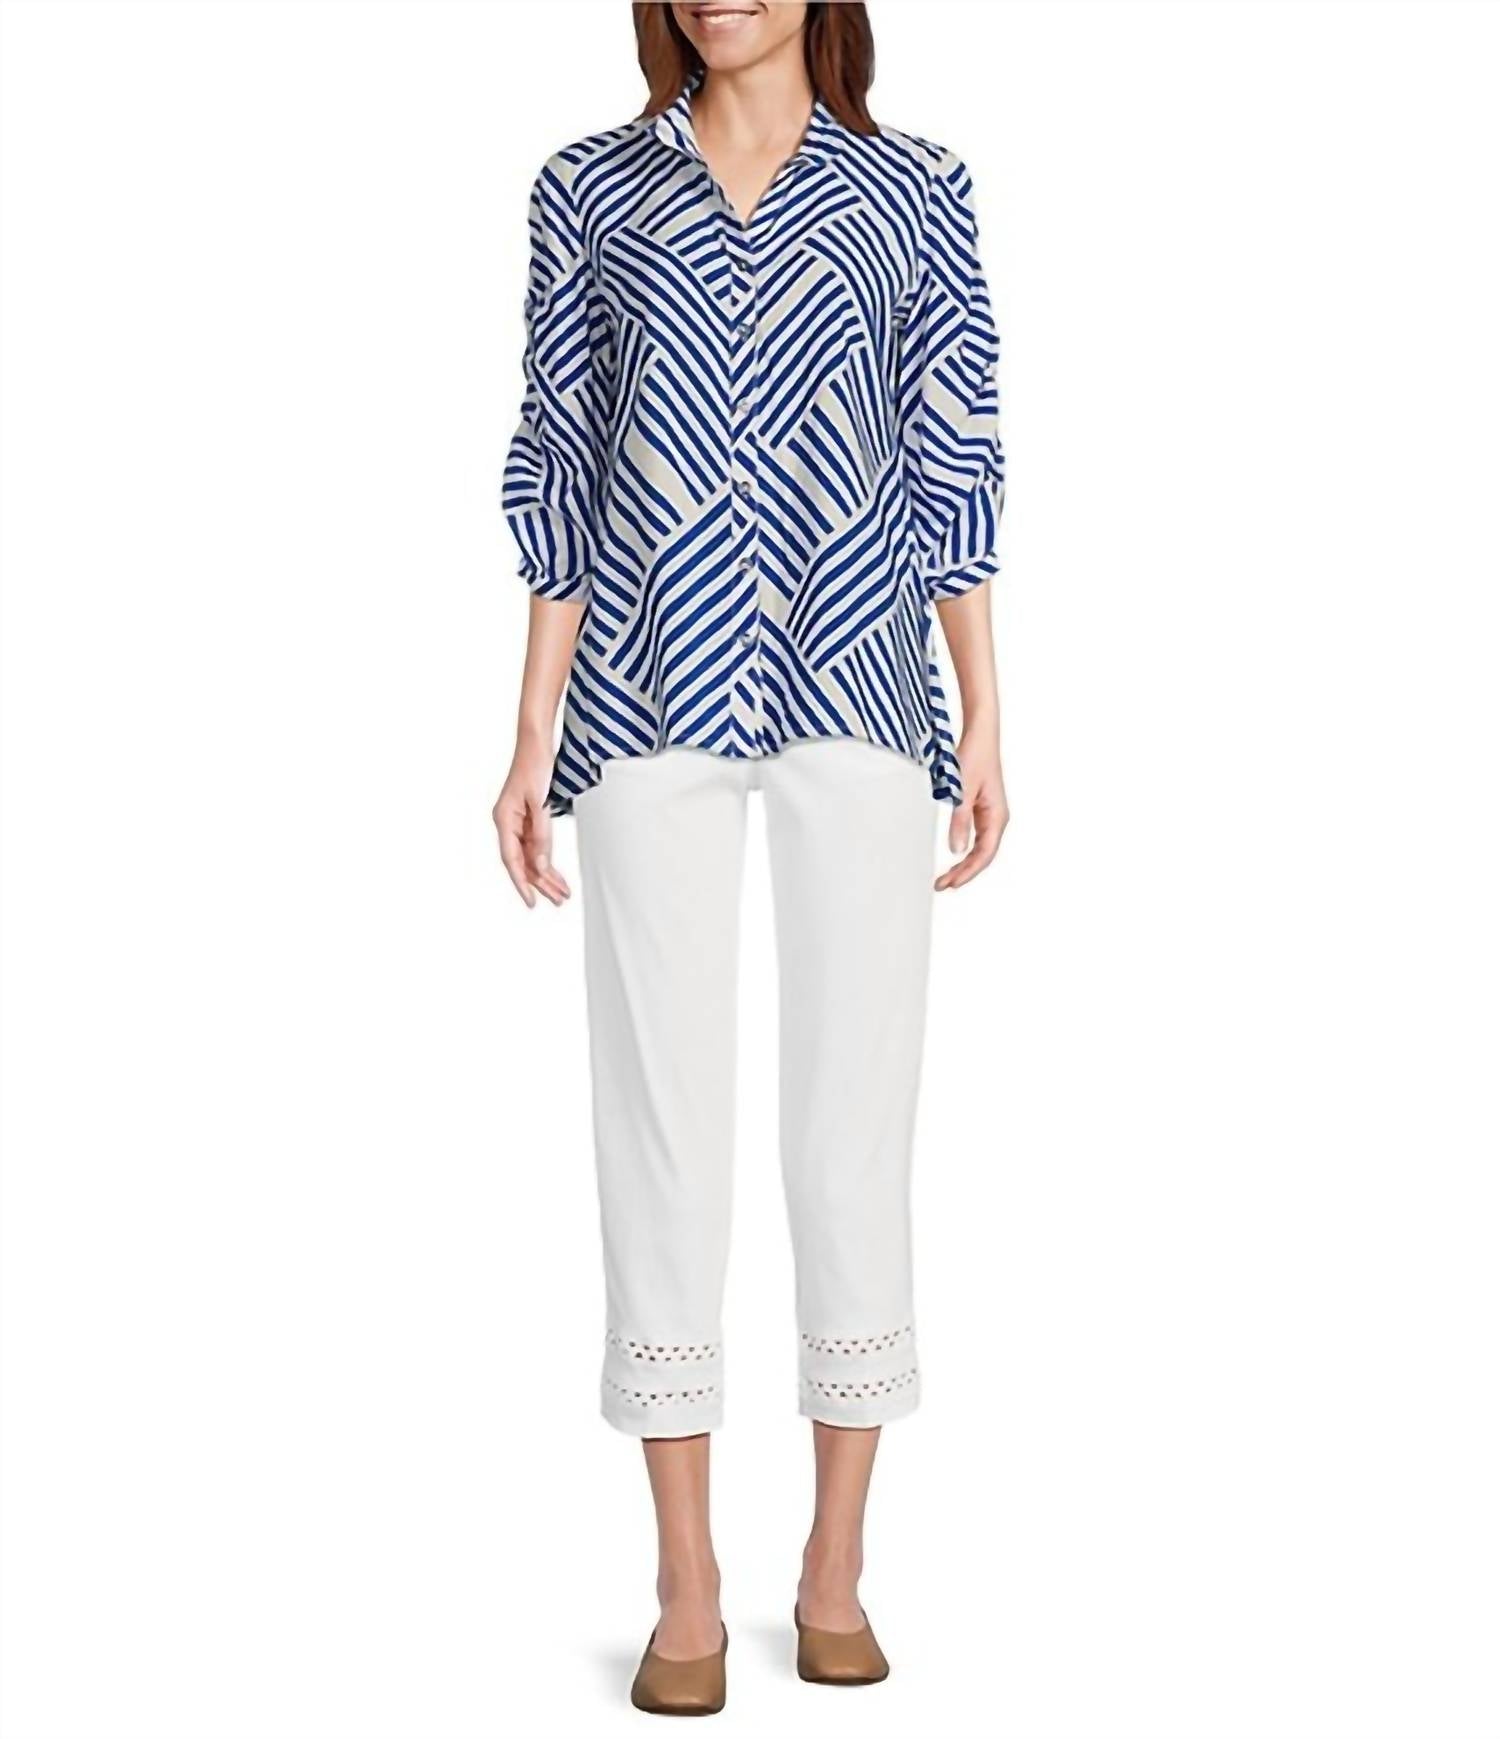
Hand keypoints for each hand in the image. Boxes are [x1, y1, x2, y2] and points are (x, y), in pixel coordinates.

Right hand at [493, 735, 570, 908]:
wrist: (536, 742)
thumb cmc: (535, 765)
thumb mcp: (540, 802)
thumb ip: (541, 836)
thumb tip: (541, 865)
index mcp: (504, 820)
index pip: (512, 860)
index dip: (522, 883)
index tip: (531, 902)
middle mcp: (507, 823)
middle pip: (523, 862)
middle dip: (541, 883)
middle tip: (558, 900)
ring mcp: (517, 821)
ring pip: (531, 856)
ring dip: (546, 874)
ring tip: (562, 893)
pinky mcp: (528, 817)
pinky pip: (535, 845)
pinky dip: (547, 859)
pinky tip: (555, 872)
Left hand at [936, 733, 1008, 891]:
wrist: (980, 736)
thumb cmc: (974, 758)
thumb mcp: (962, 791)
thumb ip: (959, 821)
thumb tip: (956, 850)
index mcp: (997, 816)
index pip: (985, 854)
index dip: (968, 872)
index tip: (951, 883)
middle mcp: (998, 819)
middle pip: (983, 856)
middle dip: (964, 872)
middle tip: (941, 885)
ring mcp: (991, 816)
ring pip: (980, 849)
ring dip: (964, 864)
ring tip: (945, 878)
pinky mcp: (983, 810)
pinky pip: (977, 838)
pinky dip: (965, 852)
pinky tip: (954, 859)